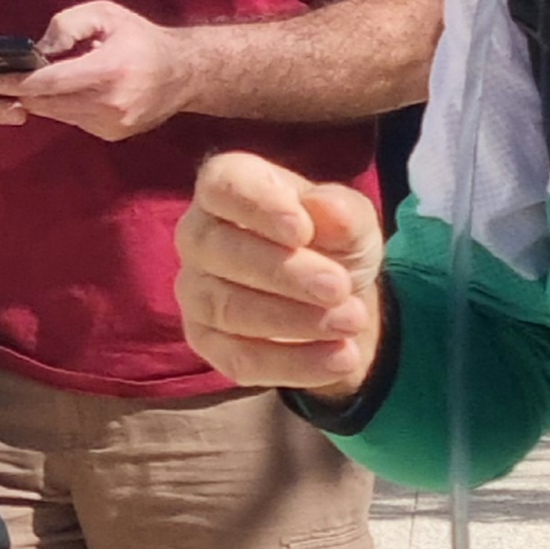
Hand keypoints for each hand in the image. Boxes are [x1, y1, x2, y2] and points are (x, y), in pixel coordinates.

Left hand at [13, 0, 198, 142]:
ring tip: (32, 84)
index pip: (53, 82)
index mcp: (109, 70)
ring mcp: (113, 123)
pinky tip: (67, 93)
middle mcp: (111, 103)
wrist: (183, 74)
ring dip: (42, 101)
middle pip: (51, 104)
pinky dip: (64, 108)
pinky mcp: (112, 134)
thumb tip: (40, 49)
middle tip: (3, 81)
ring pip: (59, 115)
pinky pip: (75, 121)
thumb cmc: (141, 38)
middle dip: (25, 93)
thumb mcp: (105, 14)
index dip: (21, 82)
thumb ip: (68, 24)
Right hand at [175, 150, 382, 398]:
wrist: (338, 303)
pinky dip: (294, 363)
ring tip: (350, 322)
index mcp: (228, 188)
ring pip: (229, 309)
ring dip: (294, 320)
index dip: (258, 206)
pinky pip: (239, 359)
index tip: (302, 230)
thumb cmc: (334, 244)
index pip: (223, 185)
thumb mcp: (354, 223)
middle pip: (223, 251)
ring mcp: (195, 291)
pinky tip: (340, 358)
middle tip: (339, 287)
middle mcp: (198, 236)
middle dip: (286, 273)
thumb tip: (325, 210)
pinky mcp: (206, 342)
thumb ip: (343, 213)